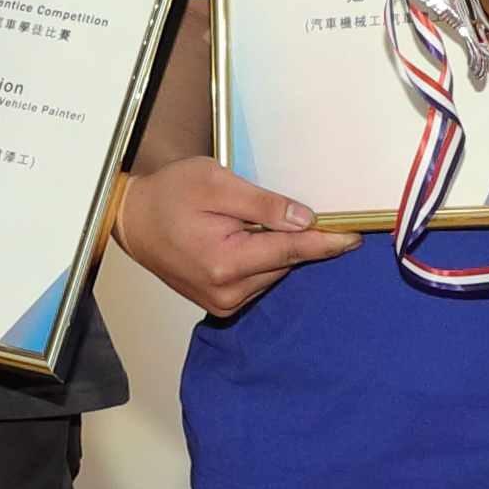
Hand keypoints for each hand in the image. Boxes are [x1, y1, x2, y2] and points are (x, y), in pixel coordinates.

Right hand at [114, 155, 362, 317]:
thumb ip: (263, 204)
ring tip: (251, 222)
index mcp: (227, 262)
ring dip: (277, 250)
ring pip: (273, 273)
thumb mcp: (216, 184)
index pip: (292, 252)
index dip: (327, 243)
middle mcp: (228, 291)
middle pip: (285, 263)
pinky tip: (247, 239)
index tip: (356, 237)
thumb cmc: (169, 195)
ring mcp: (223, 302)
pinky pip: (258, 281)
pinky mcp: (220, 304)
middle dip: (299, 240)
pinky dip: (263, 261)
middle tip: (298, 210)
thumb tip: (306, 220)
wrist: (132, 220)